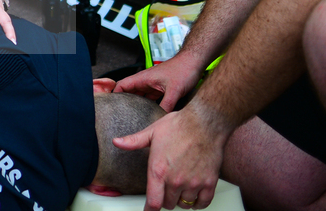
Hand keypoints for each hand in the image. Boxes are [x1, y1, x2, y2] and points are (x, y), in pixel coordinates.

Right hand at [113, 53, 202, 110]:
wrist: (194, 62)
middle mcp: (146, 81)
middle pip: (129, 92)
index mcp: (143, 78)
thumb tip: (161, 120)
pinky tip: (150, 114)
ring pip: (140, 96)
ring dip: (136, 105)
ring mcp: (153, 85)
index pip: (122, 85)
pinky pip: (150, 99)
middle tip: (121, 116)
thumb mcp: (174, 90)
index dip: (114, 95)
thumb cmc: (183, 69)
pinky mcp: (160, 89)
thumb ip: (166, 105)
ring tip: (132, 118)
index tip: (111, 106)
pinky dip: (148, 106)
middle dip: (124, 103)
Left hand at [113, 104, 228, 210]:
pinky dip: (197, 202)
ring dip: (181, 199)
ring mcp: (193, 183)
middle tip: (166, 189)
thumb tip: (117, 142)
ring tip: (180, 188)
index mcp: (159, 170)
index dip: (149, 209)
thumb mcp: (152, 132)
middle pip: (168, 204)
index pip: (153, 202)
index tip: (149, 210)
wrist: (204, 123)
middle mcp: (175, 180)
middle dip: (165, 199)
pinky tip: (194, 195)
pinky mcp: (209, 183)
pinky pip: (202, 203)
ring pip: (184, 204)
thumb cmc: (179, 126)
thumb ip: (133, 141)